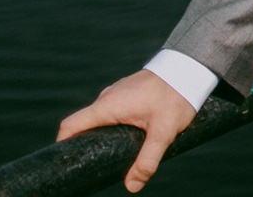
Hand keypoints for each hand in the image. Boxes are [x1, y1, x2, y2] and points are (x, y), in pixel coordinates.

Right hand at [57, 70, 196, 191]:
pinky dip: (114, 125)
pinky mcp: (128, 91)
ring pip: (101, 118)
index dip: (62, 145)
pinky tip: (129, 136)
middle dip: (86, 144)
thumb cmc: (176, 95)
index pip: (70, 126)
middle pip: (84, 125)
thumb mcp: (164, 132)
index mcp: (107, 106)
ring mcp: (117, 93)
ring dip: (103, 135)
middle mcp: (107, 97)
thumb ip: (147, 160)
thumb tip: (131, 186)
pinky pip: (113, 110)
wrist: (190, 66)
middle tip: (95, 164)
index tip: (66, 162)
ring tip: (114, 153)